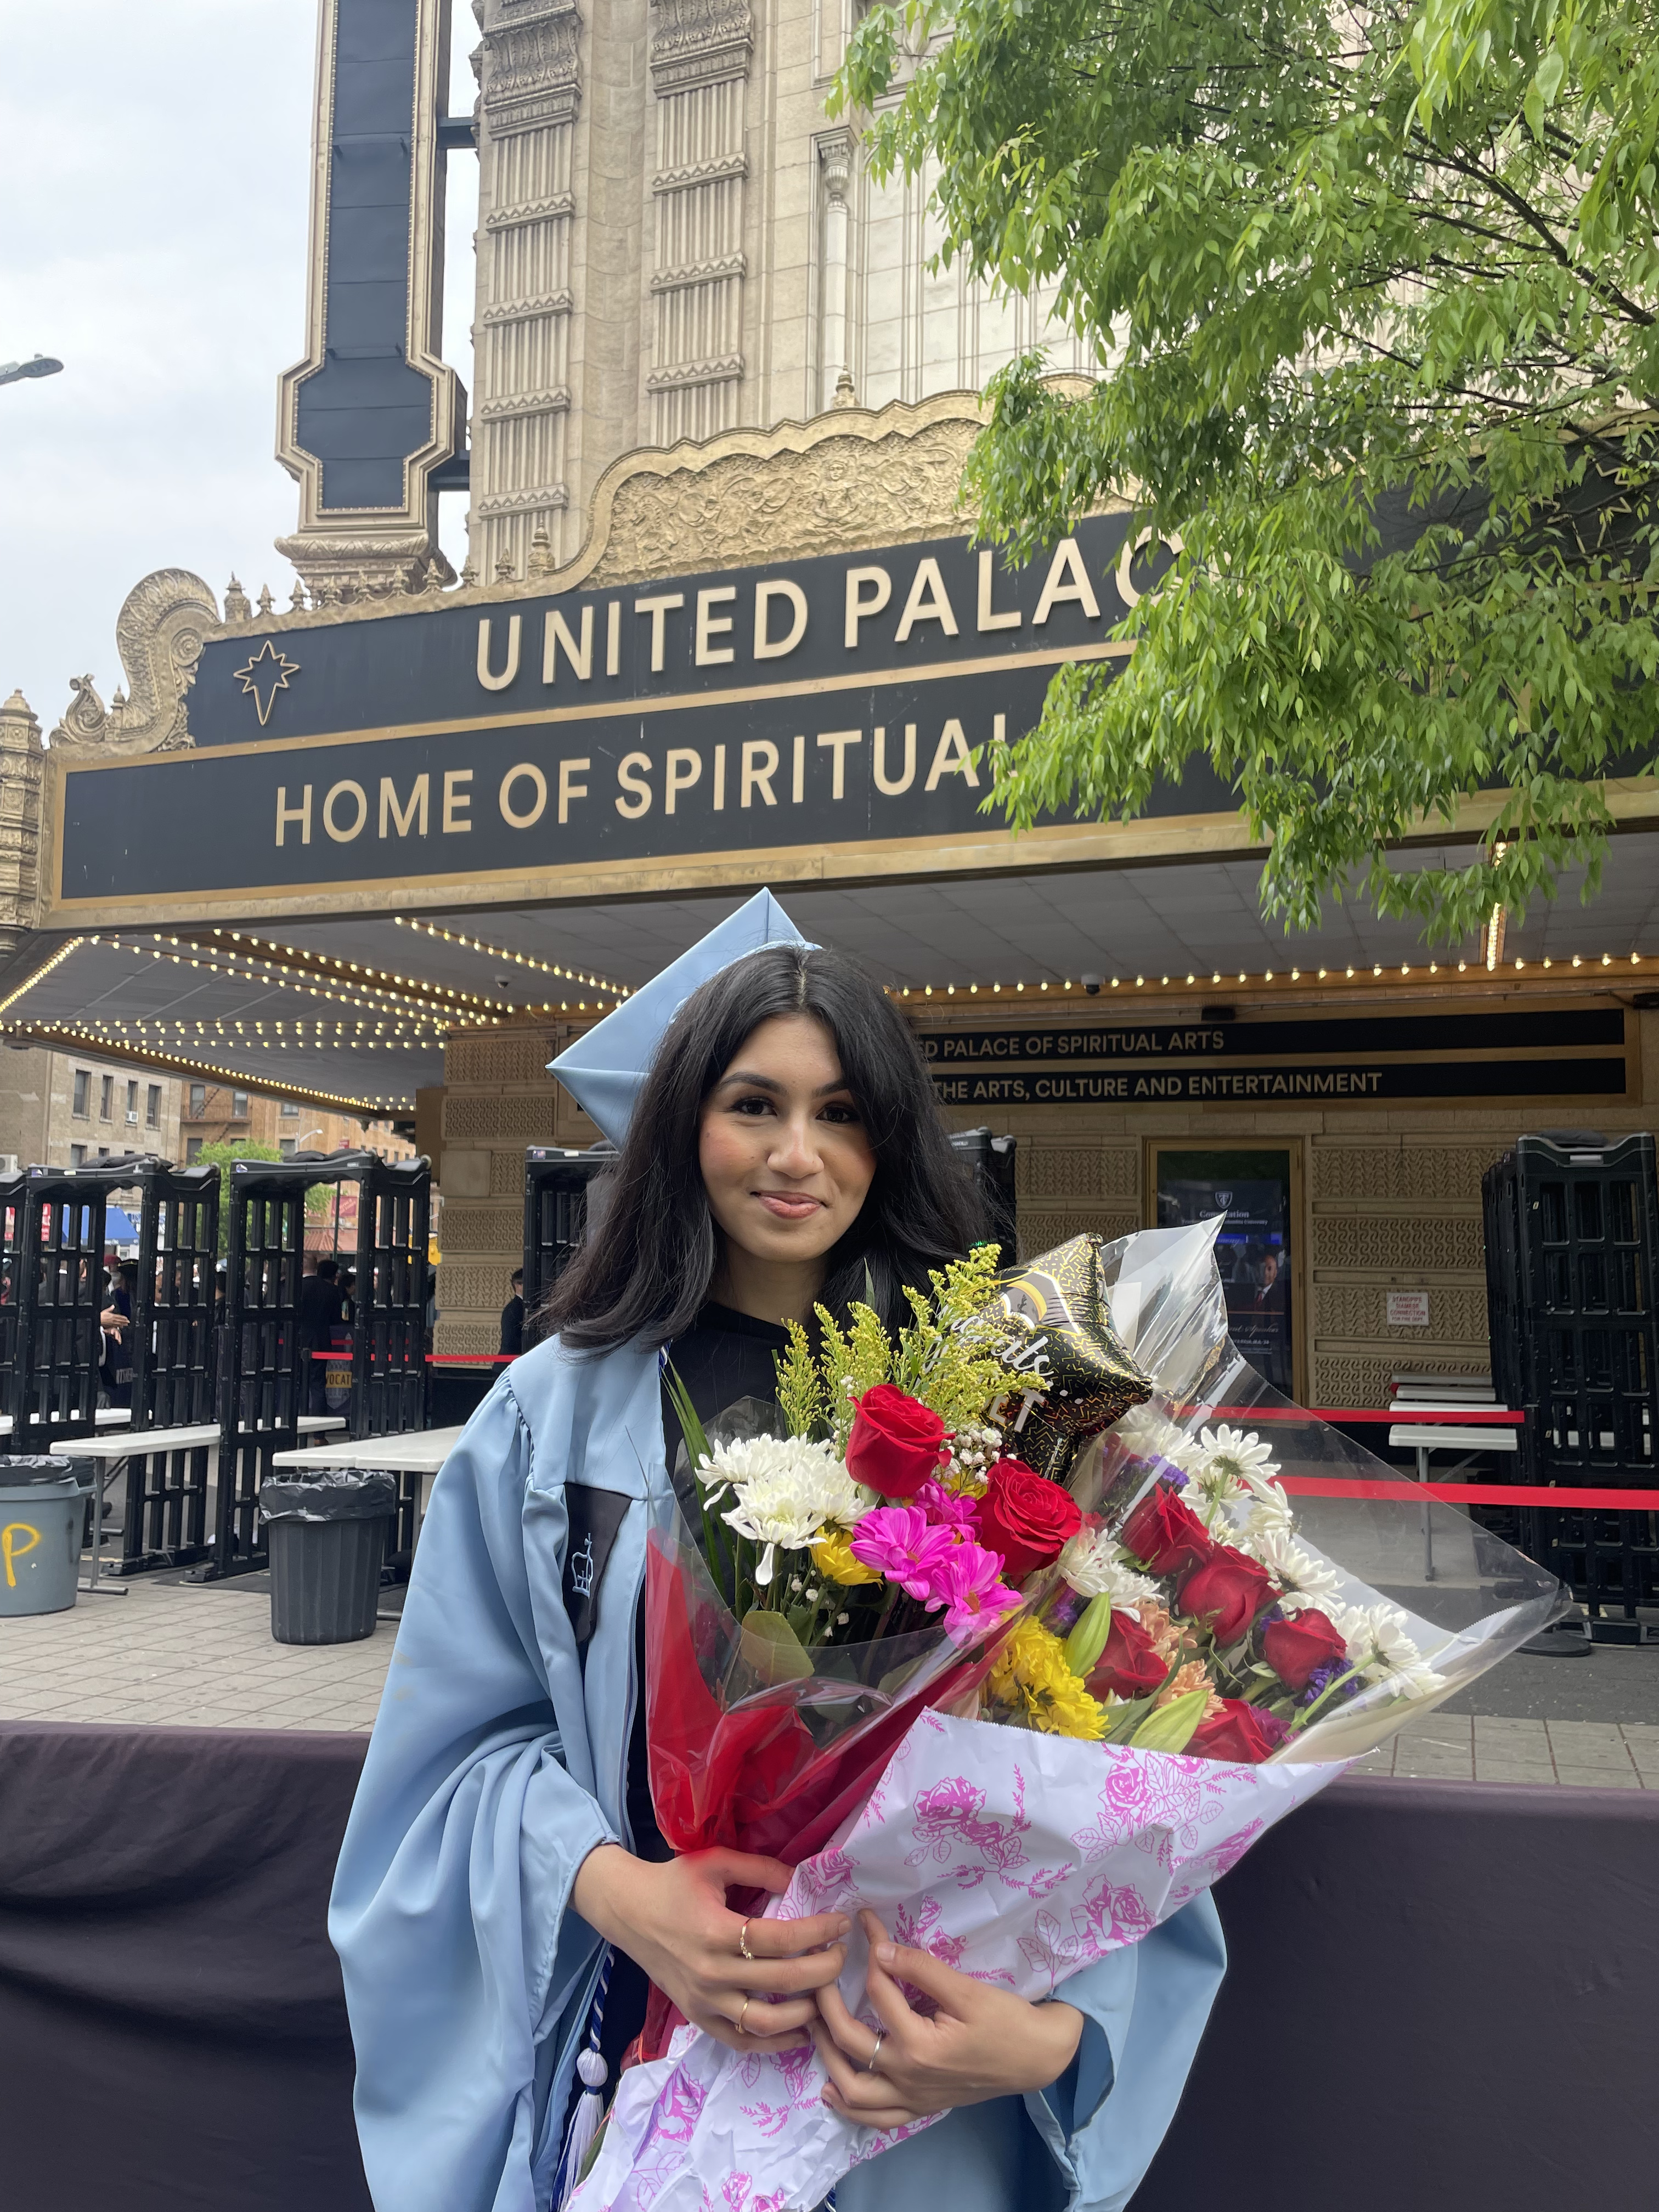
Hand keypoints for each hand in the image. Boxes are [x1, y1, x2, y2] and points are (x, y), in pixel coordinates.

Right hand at [572, 1844, 848, 2054]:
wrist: (627, 1912)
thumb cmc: (673, 1883)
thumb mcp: (715, 1862)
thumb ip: (760, 1869)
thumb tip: (802, 1881)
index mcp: (716, 1931)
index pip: (781, 1939)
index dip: (819, 1932)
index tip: (843, 1923)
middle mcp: (711, 1972)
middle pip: (782, 1980)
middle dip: (824, 1970)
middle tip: (843, 1955)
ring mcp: (704, 2001)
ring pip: (766, 2021)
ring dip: (806, 2012)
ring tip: (827, 1994)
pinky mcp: (698, 2018)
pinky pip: (742, 2041)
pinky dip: (775, 2043)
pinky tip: (801, 2031)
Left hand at [810, 1910, 1083, 2129]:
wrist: (1037, 2058)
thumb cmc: (1006, 2021)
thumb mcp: (967, 1989)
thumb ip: (921, 1969)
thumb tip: (880, 1950)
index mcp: (919, 2045)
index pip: (880, 1990)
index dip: (869, 1950)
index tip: (861, 1922)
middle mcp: (907, 2077)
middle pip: (849, 2040)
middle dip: (827, 2002)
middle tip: (819, 1971)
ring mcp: (912, 2097)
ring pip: (853, 2089)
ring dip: (827, 2057)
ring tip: (814, 2026)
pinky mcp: (920, 2107)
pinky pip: (876, 2119)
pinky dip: (850, 2109)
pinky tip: (833, 2091)